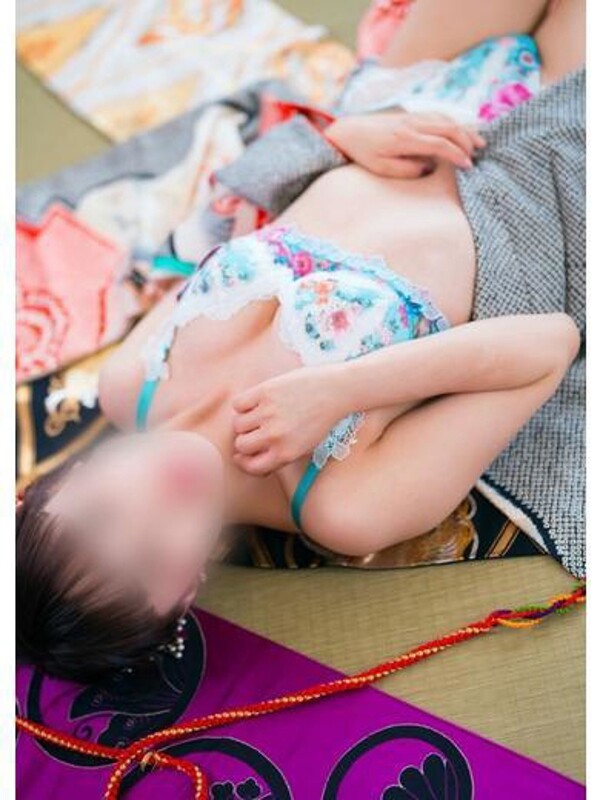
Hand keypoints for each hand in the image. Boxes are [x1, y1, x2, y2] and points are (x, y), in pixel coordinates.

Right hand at [231, 366, 344, 474]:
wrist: (336, 391)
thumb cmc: (321, 420)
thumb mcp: (304, 446)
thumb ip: (279, 455)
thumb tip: (249, 459)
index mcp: (286, 453)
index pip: (251, 466)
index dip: (244, 462)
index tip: (242, 455)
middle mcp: (275, 436)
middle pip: (241, 444)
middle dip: (245, 440)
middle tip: (254, 431)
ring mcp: (269, 413)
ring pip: (237, 424)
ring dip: (244, 421)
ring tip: (257, 415)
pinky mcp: (265, 392)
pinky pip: (238, 404)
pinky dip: (243, 404)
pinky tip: (256, 402)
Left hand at [324, 111, 485, 178]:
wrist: (349, 130)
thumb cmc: (363, 152)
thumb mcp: (381, 168)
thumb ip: (406, 170)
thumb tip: (427, 168)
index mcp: (406, 139)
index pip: (439, 144)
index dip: (456, 155)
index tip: (468, 166)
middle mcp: (412, 124)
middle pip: (448, 128)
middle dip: (466, 141)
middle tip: (477, 155)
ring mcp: (413, 117)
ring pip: (446, 119)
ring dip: (464, 130)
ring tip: (478, 142)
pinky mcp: (411, 115)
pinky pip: (438, 115)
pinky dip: (454, 123)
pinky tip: (461, 130)